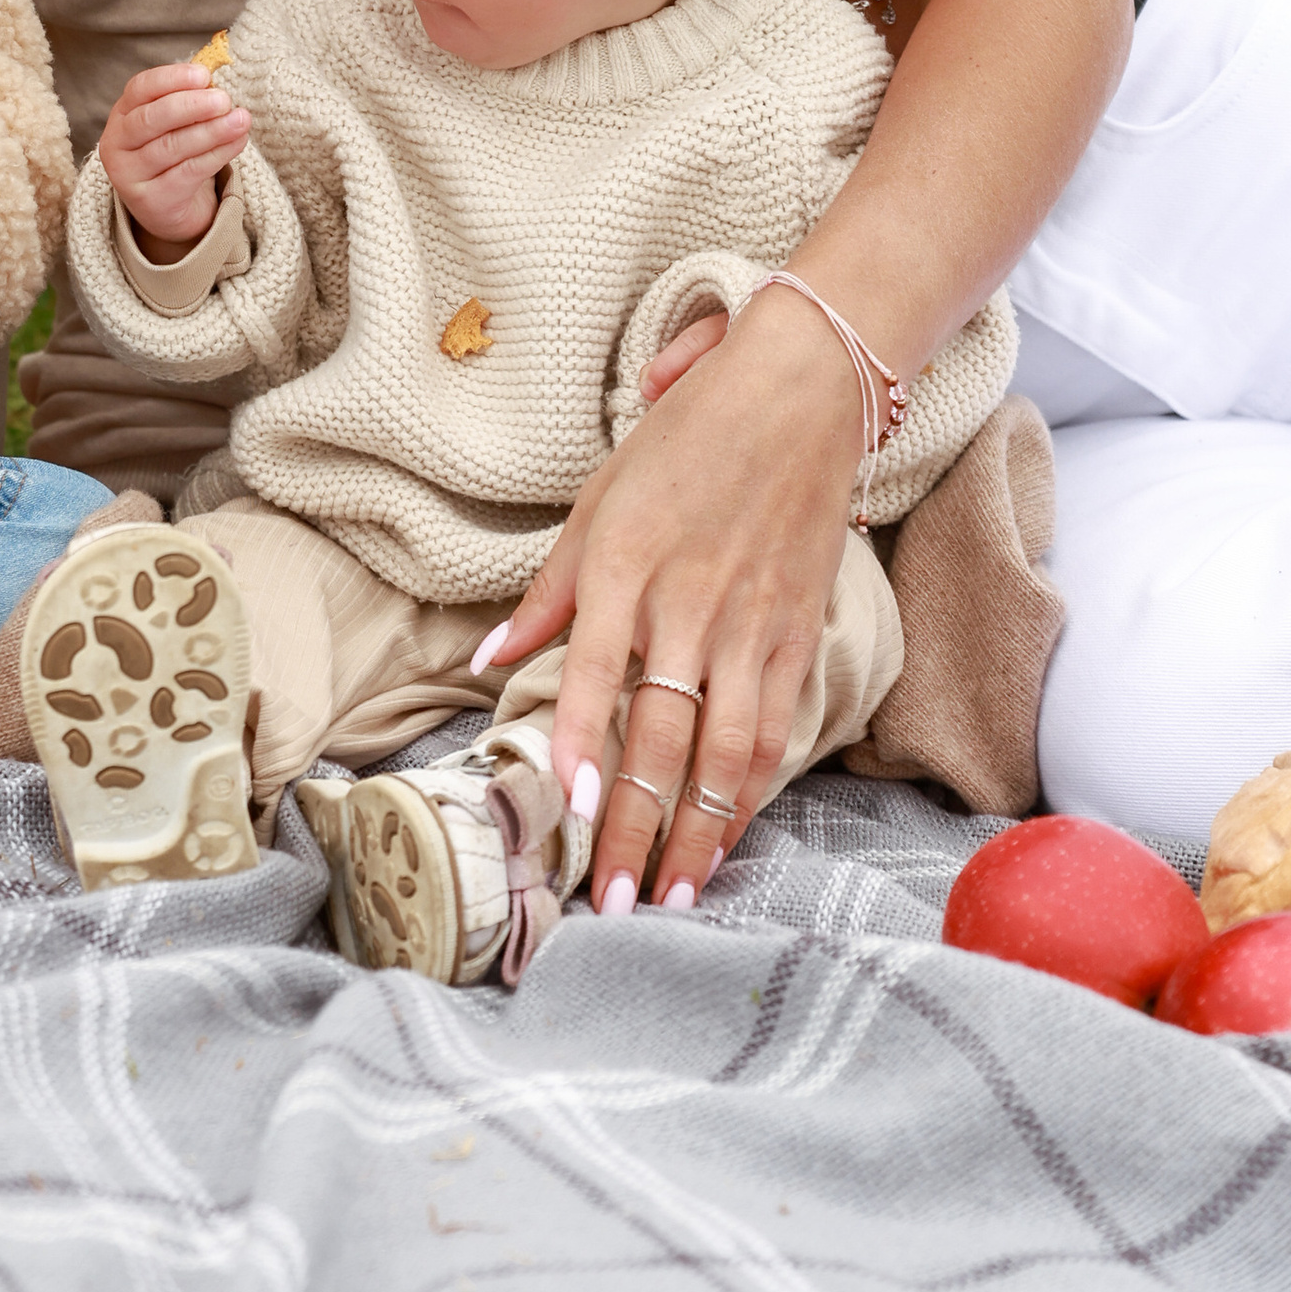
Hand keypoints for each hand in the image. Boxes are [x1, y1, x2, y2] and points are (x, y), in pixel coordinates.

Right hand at [99, 59, 248, 260]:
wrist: (167, 207)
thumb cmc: (172, 153)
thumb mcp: (172, 124)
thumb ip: (188, 101)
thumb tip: (217, 82)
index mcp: (122, 114)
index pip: (140, 88)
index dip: (172, 78)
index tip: (204, 75)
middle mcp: (117, 143)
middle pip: (151, 118)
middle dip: (191, 106)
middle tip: (224, 100)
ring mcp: (129, 175)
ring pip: (171, 147)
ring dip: (211, 131)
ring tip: (240, 120)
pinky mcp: (150, 200)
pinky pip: (187, 173)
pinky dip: (216, 155)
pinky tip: (237, 142)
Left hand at [483, 283, 863, 911]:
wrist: (801, 391)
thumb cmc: (686, 437)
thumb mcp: (598, 498)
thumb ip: (548, 590)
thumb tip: (488, 662)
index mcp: (626, 562)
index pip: (594, 671)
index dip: (580, 744)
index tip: (564, 812)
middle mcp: (688, 602)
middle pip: (660, 733)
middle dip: (632, 823)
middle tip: (610, 900)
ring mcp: (750, 623)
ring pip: (724, 750)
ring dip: (696, 833)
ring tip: (667, 895)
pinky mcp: (796, 633)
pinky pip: (772, 729)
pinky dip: (749, 794)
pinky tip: (727, 839)